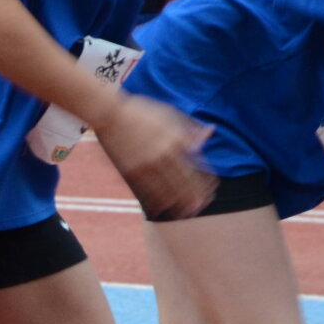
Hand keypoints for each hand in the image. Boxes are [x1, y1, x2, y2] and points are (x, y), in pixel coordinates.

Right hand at [98, 95, 214, 220]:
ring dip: (180, 204)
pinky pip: (148, 191)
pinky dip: (158, 202)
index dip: (207, 180)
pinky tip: (163, 209)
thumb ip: (191, 127)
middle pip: (187, 182)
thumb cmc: (142, 110)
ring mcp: (148, 164)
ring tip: (186, 213)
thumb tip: (211, 132)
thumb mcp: (171, 113)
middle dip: (196, 197)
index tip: (212, 189)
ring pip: (169, 190)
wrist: (111, 114)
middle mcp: (166, 154)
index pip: (199, 165)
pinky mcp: (132, 171)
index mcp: (178, 139)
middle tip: (202, 206)